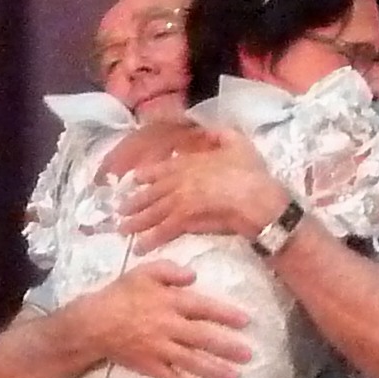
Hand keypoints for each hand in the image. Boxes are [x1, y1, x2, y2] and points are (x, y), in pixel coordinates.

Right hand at [75, 262, 252, 377]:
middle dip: (227, 347)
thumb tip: (194, 275)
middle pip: (202, 338)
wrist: (92, 323)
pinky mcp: (150, 366)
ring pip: (191, 361)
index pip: (203, 308)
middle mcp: (167, 326)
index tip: (246, 321)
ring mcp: (159, 349)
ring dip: (215, 371)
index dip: (225, 314)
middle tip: (249, 355)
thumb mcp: (143, 273)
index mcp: (169, 302)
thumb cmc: (121, 294)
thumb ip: (169, 270)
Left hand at [122, 129, 291, 250]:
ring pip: (153, 211)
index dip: (148, 175)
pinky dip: (151, 239)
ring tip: (123, 230)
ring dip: (136, 221)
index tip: (136, 179)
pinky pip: (163, 231)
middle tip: (120, 210)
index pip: (163, 168)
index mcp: (190, 162)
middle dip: (135, 202)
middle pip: (152, 192)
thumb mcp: (239, 143)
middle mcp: (180, 179)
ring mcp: (180, 200)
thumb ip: (221, 135)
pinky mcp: (185, 220)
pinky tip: (140, 247)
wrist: (258, 200)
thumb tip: (209, 130)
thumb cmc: (253, 173)